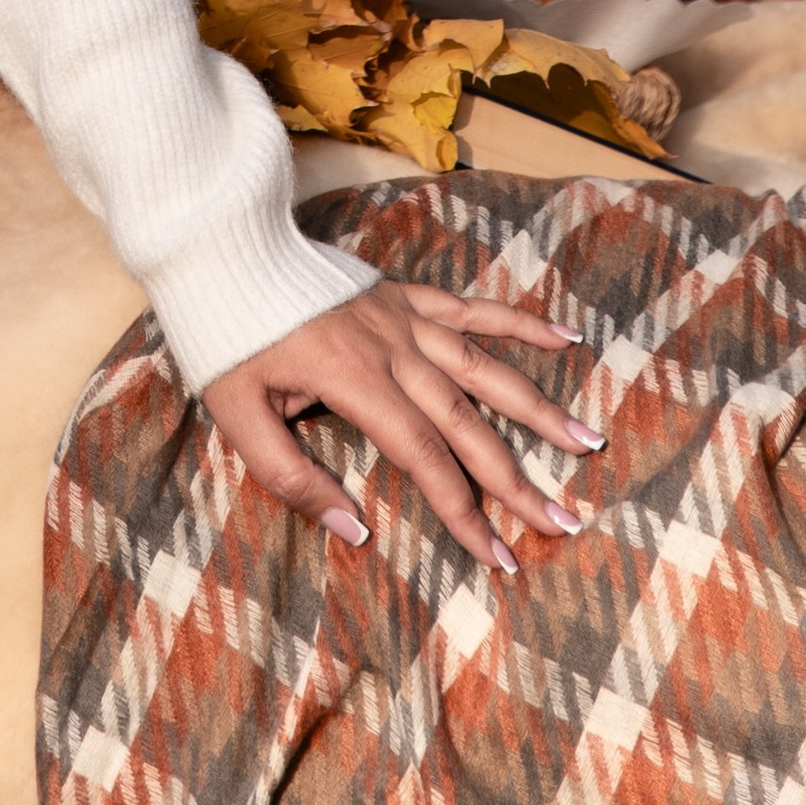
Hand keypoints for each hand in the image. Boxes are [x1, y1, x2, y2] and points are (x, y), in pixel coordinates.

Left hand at [201, 280, 600, 574]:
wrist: (219, 248)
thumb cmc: (226, 339)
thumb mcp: (239, 418)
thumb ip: (295, 478)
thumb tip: (357, 531)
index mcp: (356, 380)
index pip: (424, 457)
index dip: (464, 511)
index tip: (499, 556)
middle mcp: (393, 347)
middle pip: (468, 422)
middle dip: (518, 478)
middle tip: (564, 523)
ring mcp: (403, 316)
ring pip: (484, 367)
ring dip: (537, 407)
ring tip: (586, 441)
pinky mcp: (403, 294)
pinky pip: (470, 307)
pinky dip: (519, 320)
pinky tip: (565, 335)